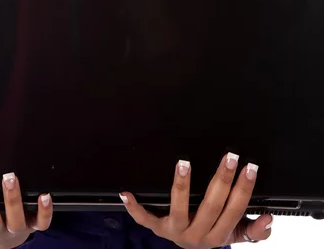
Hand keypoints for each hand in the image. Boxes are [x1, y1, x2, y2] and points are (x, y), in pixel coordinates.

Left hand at [119, 153, 272, 247]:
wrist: (191, 248)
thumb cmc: (214, 232)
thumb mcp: (236, 234)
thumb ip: (254, 231)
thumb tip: (269, 219)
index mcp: (219, 235)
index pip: (235, 210)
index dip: (244, 189)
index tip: (250, 167)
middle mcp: (197, 235)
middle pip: (211, 206)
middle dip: (222, 179)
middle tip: (229, 157)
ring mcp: (175, 231)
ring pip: (179, 207)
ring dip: (182, 185)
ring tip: (185, 163)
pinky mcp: (156, 228)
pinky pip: (144, 219)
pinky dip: (134, 207)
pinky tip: (127, 192)